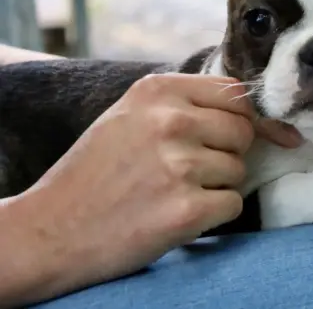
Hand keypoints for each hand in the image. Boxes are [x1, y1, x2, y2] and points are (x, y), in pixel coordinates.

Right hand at [2, 73, 272, 304]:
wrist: (49, 229)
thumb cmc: (98, 170)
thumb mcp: (133, 114)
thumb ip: (187, 104)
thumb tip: (256, 112)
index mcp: (158, 90)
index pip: (235, 94)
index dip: (247, 118)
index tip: (251, 136)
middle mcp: (170, 121)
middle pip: (243, 131)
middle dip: (229, 152)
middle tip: (190, 170)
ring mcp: (178, 165)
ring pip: (239, 170)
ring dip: (217, 186)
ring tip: (173, 192)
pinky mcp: (185, 209)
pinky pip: (232, 204)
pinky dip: (213, 214)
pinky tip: (178, 214)